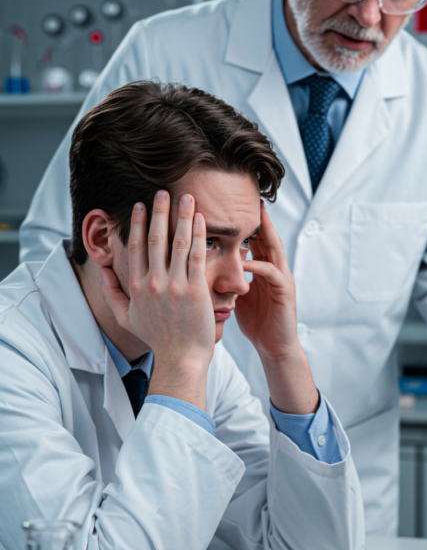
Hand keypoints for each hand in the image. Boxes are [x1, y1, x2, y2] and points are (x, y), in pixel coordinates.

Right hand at [101, 191, 214, 407]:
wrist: (181, 358)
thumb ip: (111, 293)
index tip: (141, 205)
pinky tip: (201, 219)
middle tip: (162, 191)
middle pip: (155, 238)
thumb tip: (101, 269)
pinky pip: (196, 255)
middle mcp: (153, 283)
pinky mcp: (195, 289)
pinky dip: (198, 235)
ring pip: (177, 242)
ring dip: (182, 216)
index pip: (135, 247)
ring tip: (187, 197)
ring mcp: (175, 285)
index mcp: (136, 287)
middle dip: (159, 211)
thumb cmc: (157, 339)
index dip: (138, 223)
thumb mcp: (126, 318)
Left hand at [234, 203, 318, 413]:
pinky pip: (271, 273)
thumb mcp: (239, 294)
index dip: (244, 222)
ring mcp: (282, 279)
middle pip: (267, 236)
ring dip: (263, 233)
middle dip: (258, 218)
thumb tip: (207, 264)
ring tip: (248, 220)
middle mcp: (275, 269)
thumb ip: (230, 276)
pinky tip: (245, 260)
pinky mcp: (285, 292)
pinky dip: (258, 265)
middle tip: (246, 199)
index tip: (230, 206)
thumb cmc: (257, 322)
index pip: (255, 239)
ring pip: (274, 249)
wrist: (274, 348)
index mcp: (264, 268)